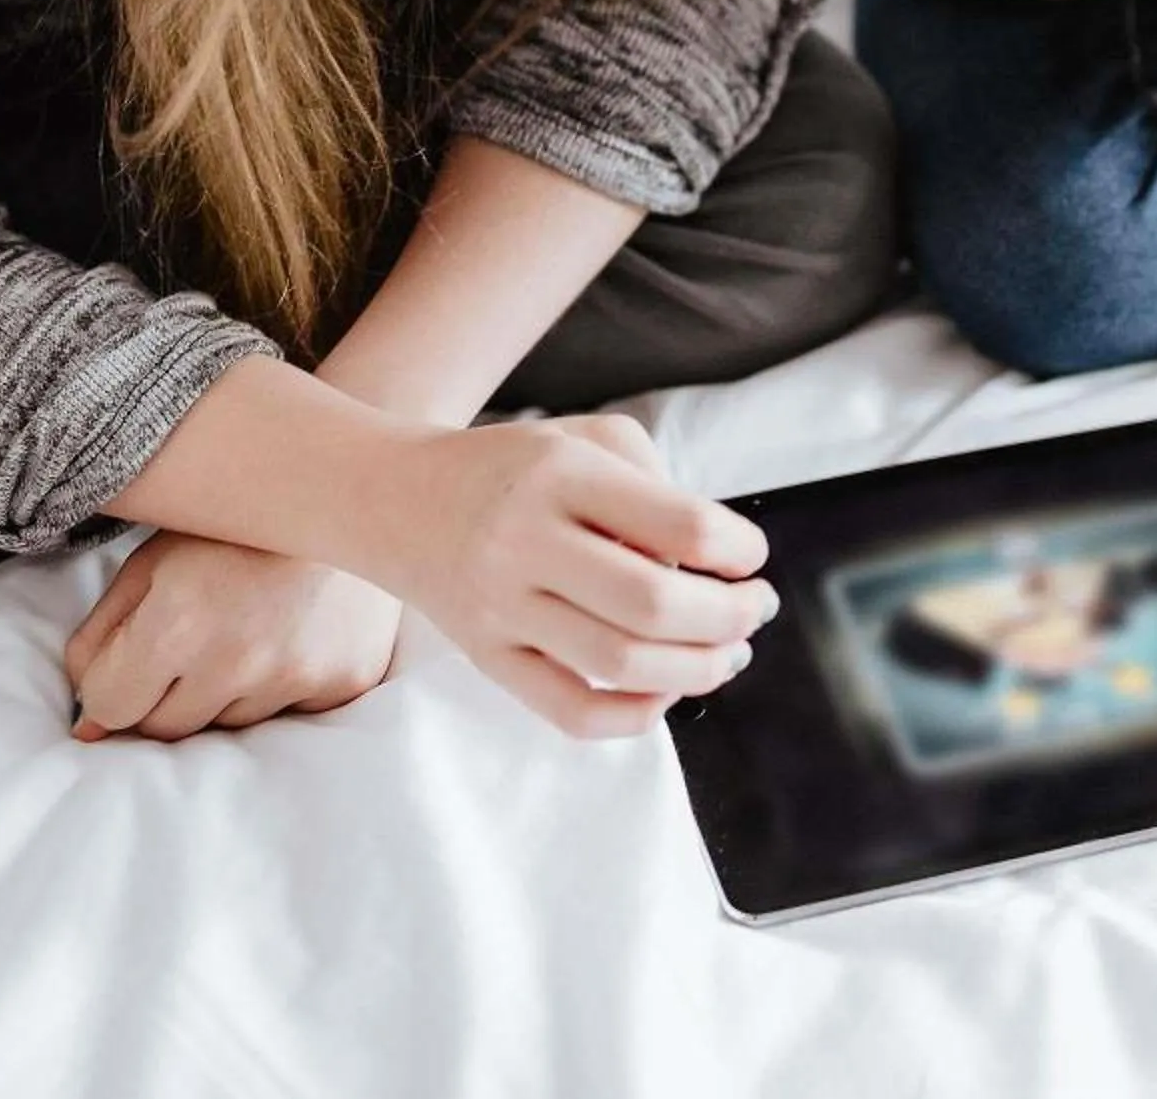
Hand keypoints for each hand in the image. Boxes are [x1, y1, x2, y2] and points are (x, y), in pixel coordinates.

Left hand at [67, 530, 402, 742]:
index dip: (114, 678)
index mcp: (177, 625)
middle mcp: (237, 661)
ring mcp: (296, 676)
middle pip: (165, 728)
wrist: (348, 490)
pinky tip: (290, 632)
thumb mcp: (150, 563)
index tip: (137, 647)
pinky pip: (287, 713)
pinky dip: (279, 684)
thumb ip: (102, 641)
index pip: (110, 708)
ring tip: (248, 623)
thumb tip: (87, 727)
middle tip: (194, 632)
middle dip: (164, 691)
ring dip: (224, 688)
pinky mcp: (343, 681)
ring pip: (227, 723)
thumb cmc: (235, 525)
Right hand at [365, 410, 777, 740]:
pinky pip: (570, 710)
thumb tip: (712, 570)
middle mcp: (526, 542)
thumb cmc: (518, 467)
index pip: (680, 526)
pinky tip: (669, 692)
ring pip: (621, 663)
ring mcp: (502, 609)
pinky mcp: (487, 659)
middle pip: (654, 605)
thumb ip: (658, 488)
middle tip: (757, 609)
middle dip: (729, 616)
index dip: (737, 550)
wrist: (398, 499)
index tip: (751, 557)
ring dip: (698, 668)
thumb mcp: (588, 439)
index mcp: (562, 475)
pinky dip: (634, 716)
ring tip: (730, 652)